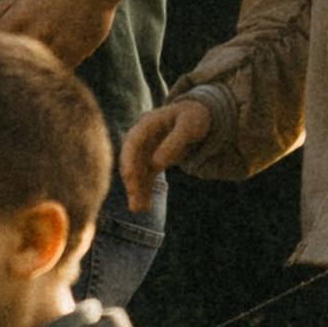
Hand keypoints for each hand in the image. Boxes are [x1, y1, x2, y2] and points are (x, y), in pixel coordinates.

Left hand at [0, 0, 118, 71]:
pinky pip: (56, 71)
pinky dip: (50, 70)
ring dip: (29, 71)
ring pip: (35, 69)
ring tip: (24, 74)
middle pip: (10, 61)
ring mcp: (56, 44)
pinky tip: (49, 65)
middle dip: (3, 67)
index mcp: (16, 17)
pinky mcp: (75, 53)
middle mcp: (35, 33)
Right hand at [118, 97, 215, 211]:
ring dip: (137, 189)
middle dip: (131, 179)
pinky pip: (146, 177)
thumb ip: (174, 143)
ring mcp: (146, 150)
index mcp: (147, 124)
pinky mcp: (152, 160)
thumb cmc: (194, 117)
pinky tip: (146, 207)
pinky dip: (146, 190)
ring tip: (139, 209)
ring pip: (137, 171)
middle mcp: (142, 138)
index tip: (129, 176)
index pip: (132, 141)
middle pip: (131, 159)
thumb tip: (156, 164)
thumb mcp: (189, 127)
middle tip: (133, 197)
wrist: (198, 117)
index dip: (129, 158)